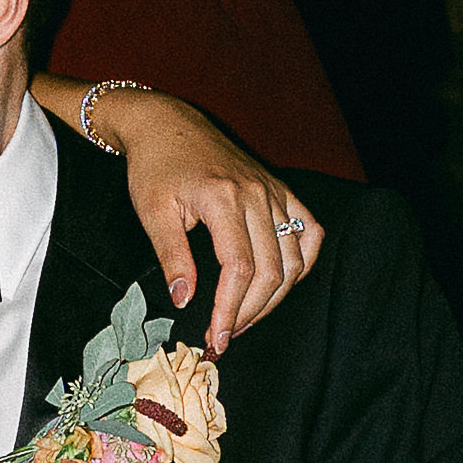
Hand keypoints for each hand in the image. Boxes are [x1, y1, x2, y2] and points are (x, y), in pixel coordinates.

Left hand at [91, 96, 322, 353]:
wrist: (167, 124)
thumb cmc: (155, 166)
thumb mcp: (152, 212)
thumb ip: (172, 257)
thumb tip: (185, 300)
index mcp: (223, 199)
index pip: (239, 269)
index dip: (229, 309)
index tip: (215, 338)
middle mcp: (257, 194)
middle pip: (271, 270)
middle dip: (251, 312)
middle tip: (225, 336)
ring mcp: (274, 191)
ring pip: (294, 257)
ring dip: (275, 296)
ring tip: (245, 318)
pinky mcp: (280, 189)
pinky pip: (309, 231)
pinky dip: (302, 263)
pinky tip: (280, 284)